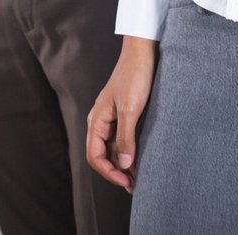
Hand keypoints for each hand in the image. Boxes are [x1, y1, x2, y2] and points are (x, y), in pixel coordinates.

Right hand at [85, 36, 157, 192]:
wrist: (143, 53)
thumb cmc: (134, 76)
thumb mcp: (130, 109)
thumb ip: (126, 137)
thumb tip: (124, 164)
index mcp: (97, 120)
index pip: (94, 155)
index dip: (108, 172)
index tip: (126, 181)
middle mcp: (101, 122)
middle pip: (103, 155)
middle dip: (116, 172)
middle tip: (135, 186)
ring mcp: (113, 119)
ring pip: (114, 149)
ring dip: (124, 165)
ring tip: (140, 178)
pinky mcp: (124, 115)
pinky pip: (123, 140)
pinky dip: (130, 153)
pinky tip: (141, 160)